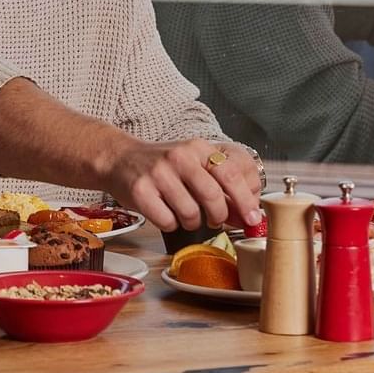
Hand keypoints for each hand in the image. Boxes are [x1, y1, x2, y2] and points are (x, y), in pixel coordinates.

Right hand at [99, 138, 263, 232]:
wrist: (120, 159)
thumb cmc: (163, 167)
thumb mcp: (193, 164)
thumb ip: (220, 185)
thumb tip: (247, 215)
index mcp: (198, 148)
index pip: (230, 175)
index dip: (245, 200)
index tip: (253, 218)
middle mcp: (179, 157)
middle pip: (213, 196)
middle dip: (219, 216)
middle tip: (216, 221)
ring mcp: (158, 174)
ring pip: (191, 212)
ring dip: (193, 222)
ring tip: (186, 215)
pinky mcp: (140, 192)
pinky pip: (167, 221)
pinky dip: (171, 224)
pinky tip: (166, 214)